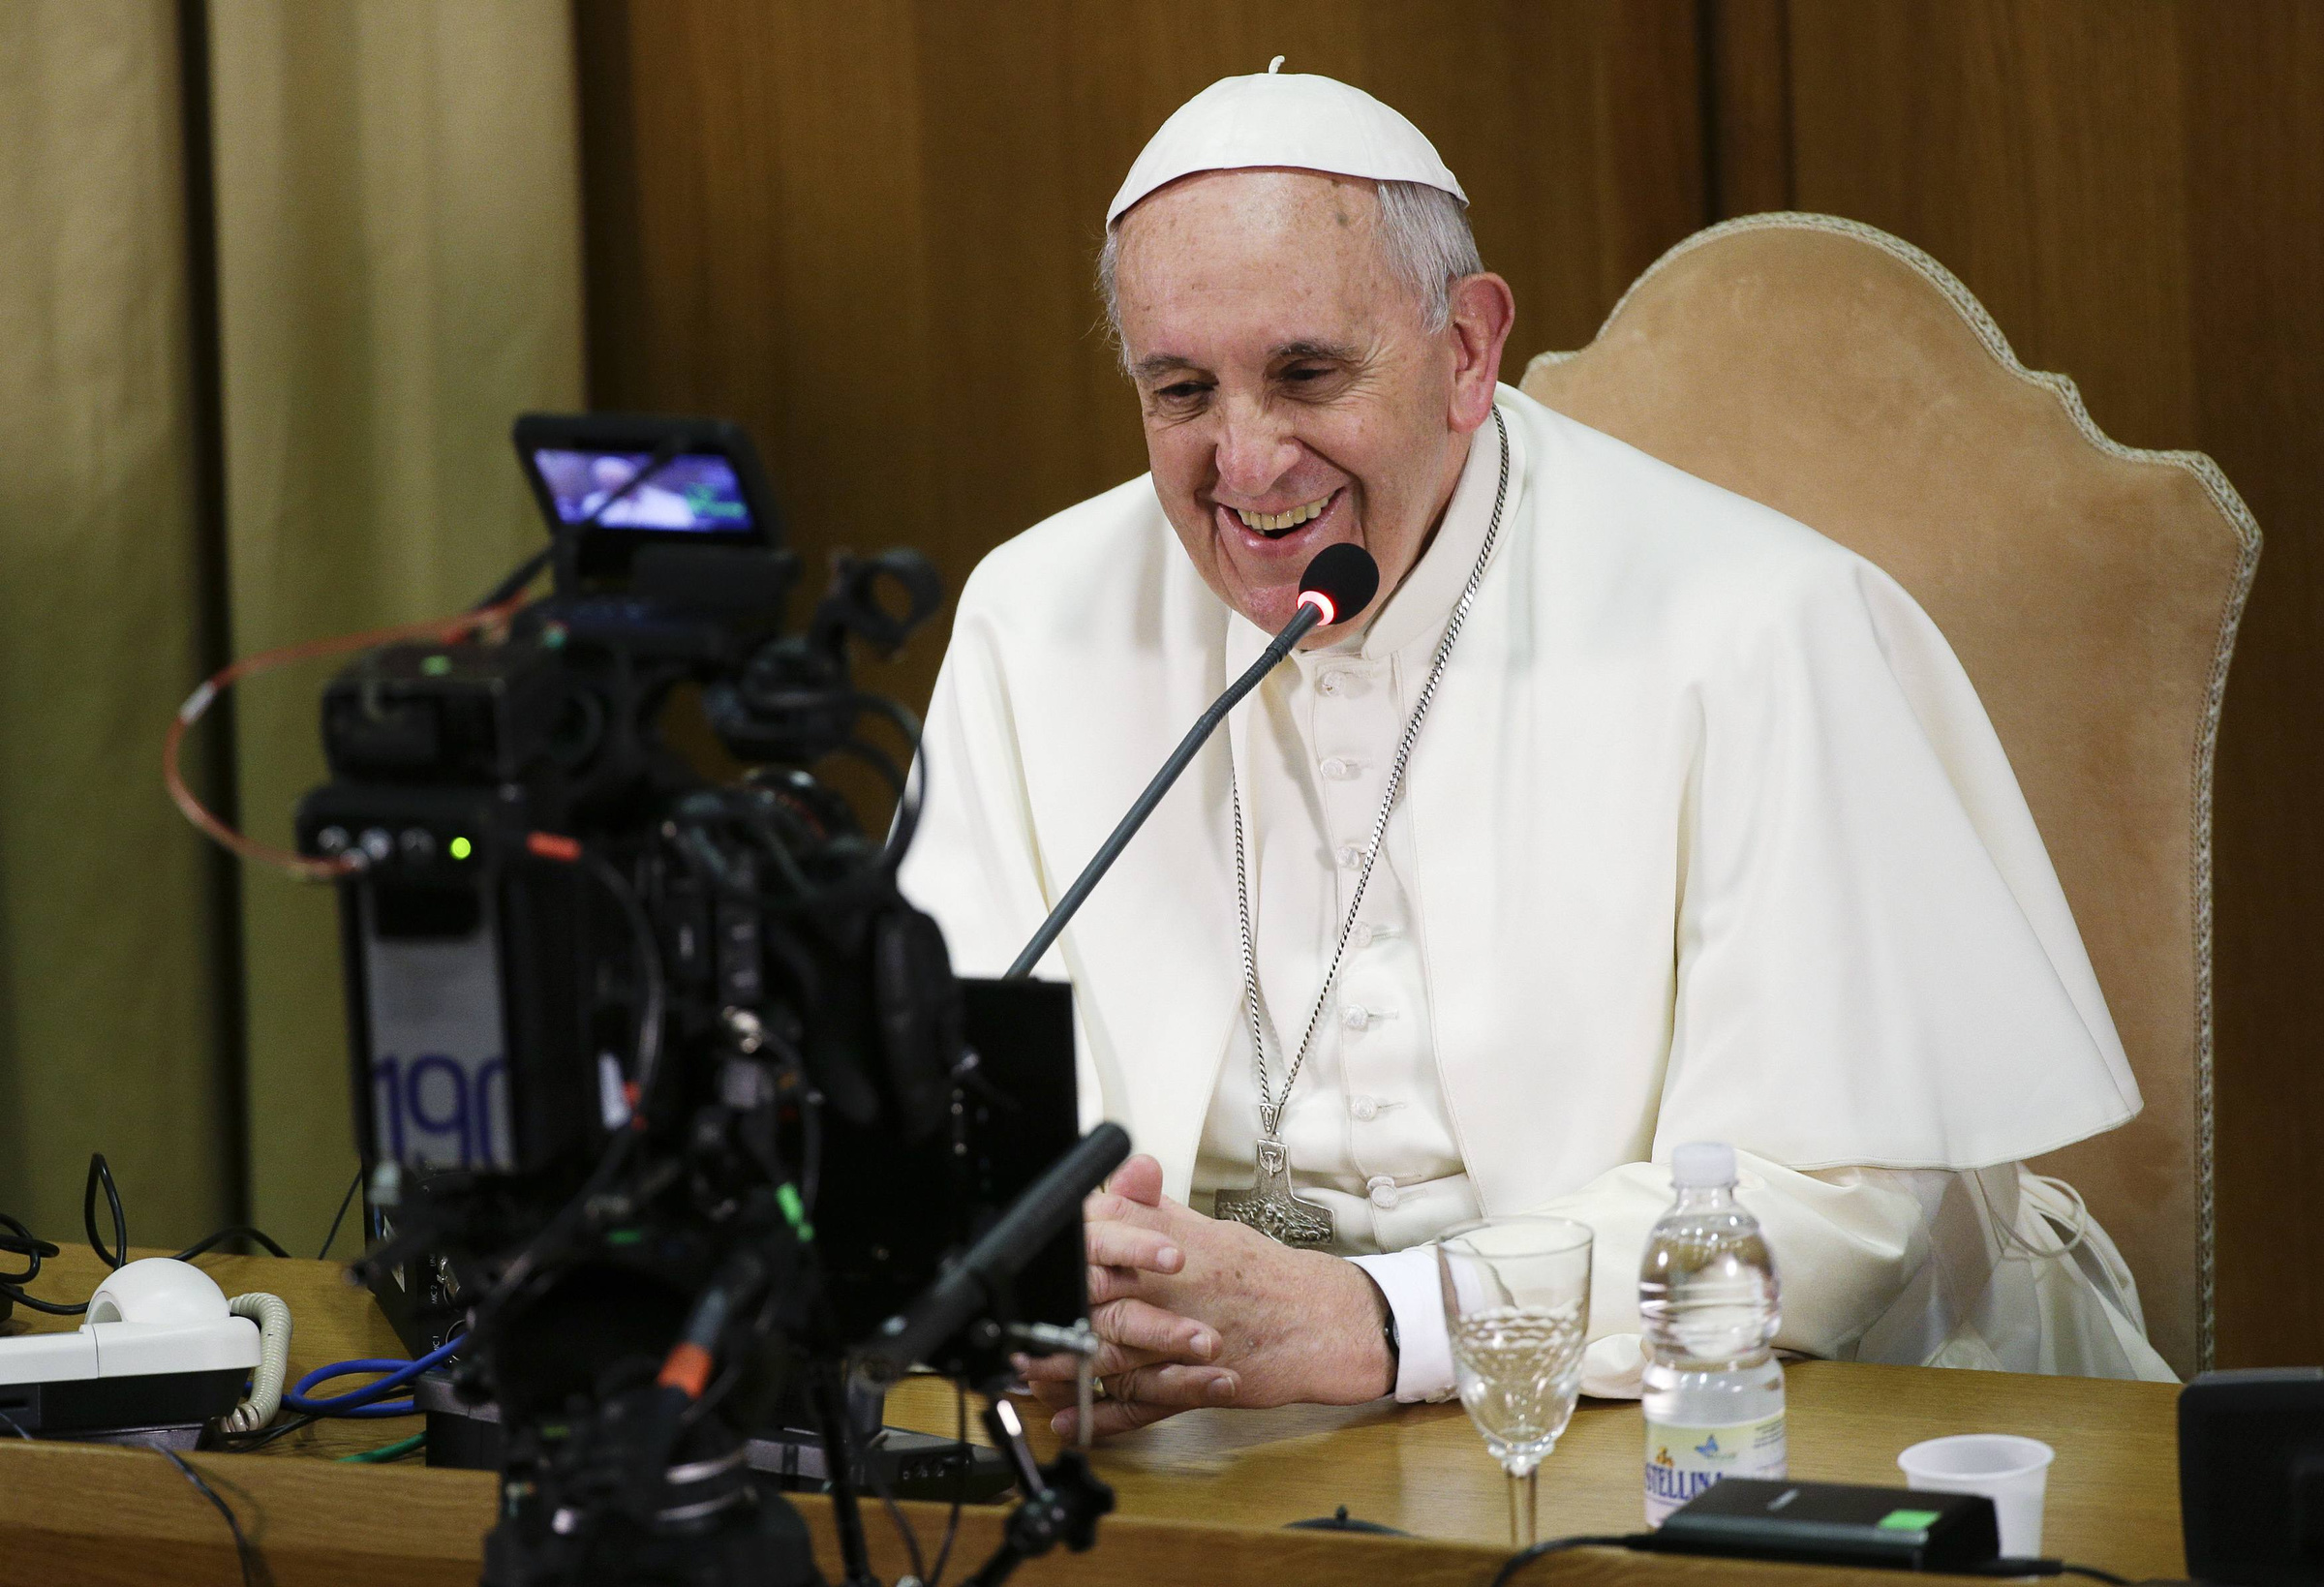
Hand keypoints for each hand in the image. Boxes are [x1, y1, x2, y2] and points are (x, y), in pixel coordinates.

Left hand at [1019, 1155, 1393, 1438]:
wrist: (1325, 1321)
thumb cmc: (1265, 1279)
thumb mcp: (1210, 1231)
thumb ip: (1158, 1209)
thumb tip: (1127, 1171)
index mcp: (1180, 1247)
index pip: (1110, 1234)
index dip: (1068, 1246)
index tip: (1036, 1255)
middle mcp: (1180, 1290)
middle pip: (1102, 1296)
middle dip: (1055, 1309)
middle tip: (1017, 1321)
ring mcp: (1187, 1340)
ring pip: (1115, 1354)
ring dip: (1066, 1366)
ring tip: (1028, 1371)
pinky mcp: (1198, 1383)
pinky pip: (1142, 1405)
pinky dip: (1105, 1418)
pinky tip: (1071, 1422)